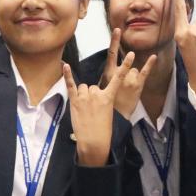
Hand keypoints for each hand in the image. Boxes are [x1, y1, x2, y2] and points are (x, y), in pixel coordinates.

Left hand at [64, 52, 134, 166]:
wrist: (93, 141)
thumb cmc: (103, 131)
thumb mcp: (109, 113)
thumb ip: (104, 101)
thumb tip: (97, 97)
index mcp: (109, 97)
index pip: (118, 78)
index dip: (125, 66)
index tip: (130, 54)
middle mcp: (97, 94)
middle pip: (93, 86)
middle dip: (92, 95)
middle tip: (92, 110)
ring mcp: (85, 97)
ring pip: (83, 87)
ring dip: (83, 95)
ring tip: (84, 109)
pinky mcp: (75, 100)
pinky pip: (71, 85)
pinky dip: (67, 75)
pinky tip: (66, 65)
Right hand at [101, 29, 156, 117]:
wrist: (117, 116)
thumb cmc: (108, 101)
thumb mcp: (103, 86)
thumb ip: (108, 74)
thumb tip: (111, 65)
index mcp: (108, 73)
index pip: (111, 53)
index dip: (114, 41)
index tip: (117, 30)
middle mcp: (120, 74)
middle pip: (126, 62)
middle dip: (126, 62)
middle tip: (121, 42)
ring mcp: (130, 79)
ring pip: (135, 70)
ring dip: (133, 77)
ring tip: (128, 89)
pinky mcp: (139, 85)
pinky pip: (145, 72)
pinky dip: (150, 64)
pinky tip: (154, 56)